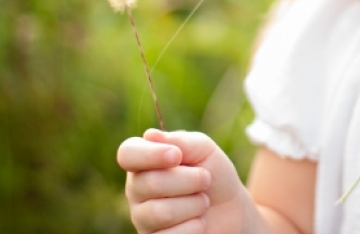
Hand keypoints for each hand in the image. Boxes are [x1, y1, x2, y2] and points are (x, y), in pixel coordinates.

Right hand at [118, 129, 251, 233]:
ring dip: (194, 204)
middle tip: (206, 179)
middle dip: (188, 180)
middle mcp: (137, 190)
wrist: (232, 209)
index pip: (127, 154)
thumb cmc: (214, 174)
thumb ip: (181, 142)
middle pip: (149, 183)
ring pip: (161, 213)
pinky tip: (198, 222)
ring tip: (203, 201)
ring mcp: (142, 218)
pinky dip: (194, 227)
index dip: (150, 154)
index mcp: (144, 162)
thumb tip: (150, 136)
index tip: (177, 156)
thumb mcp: (204, 149)